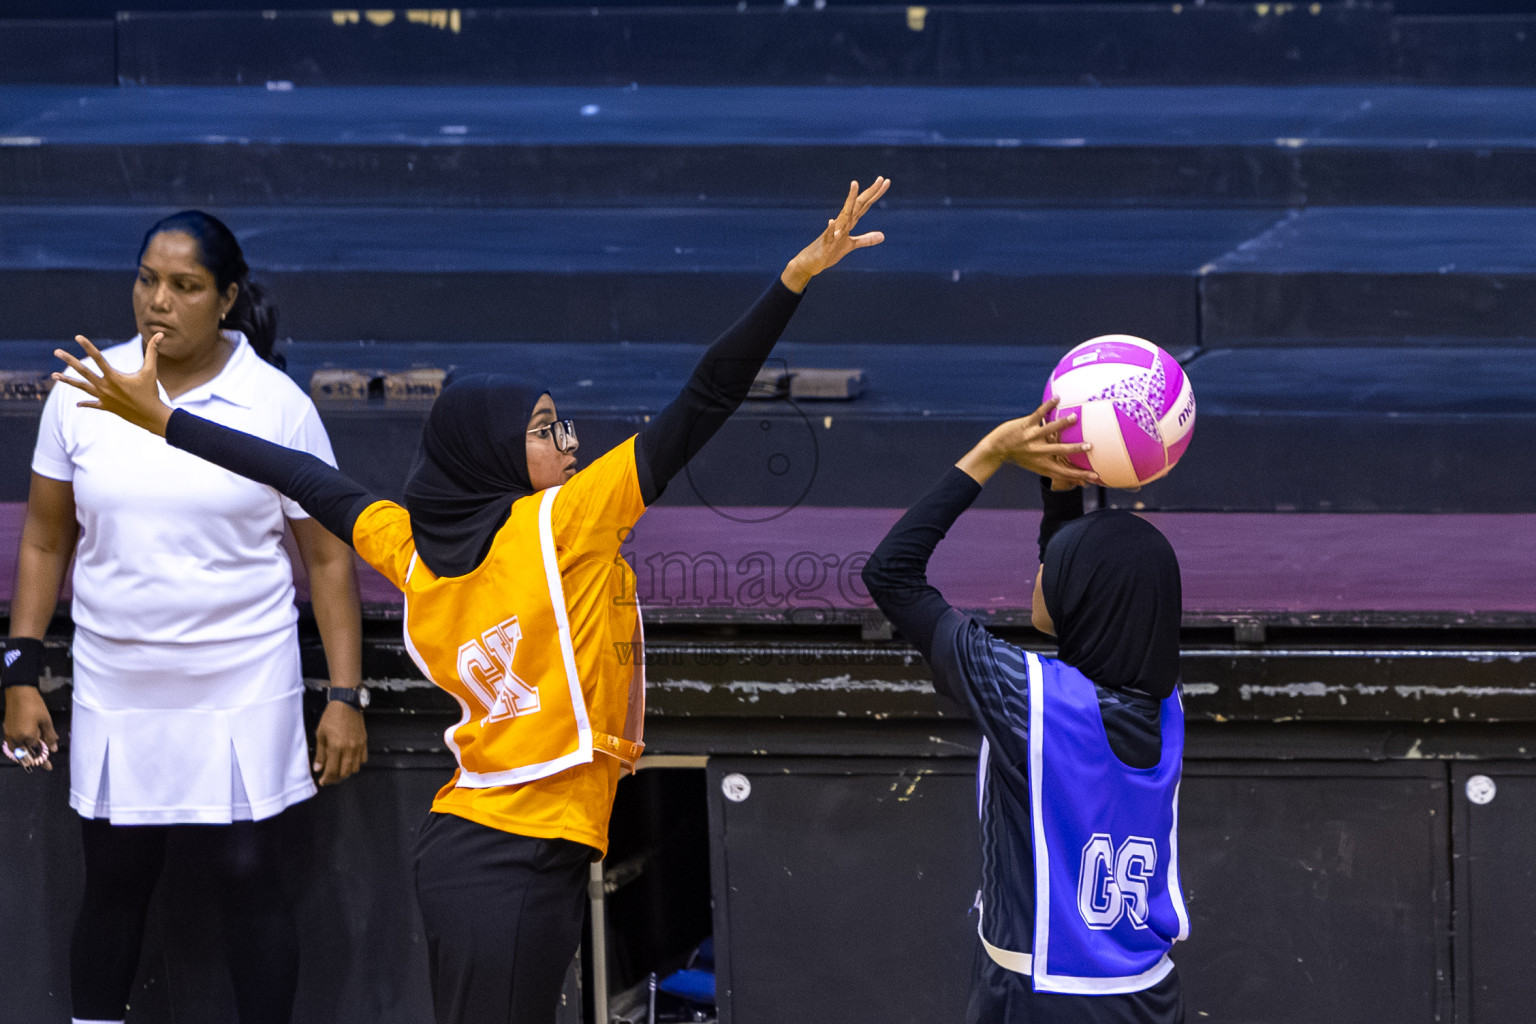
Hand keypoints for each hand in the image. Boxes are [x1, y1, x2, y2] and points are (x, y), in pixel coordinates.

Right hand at [3, 687, 58, 772]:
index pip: (36, 752)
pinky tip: (24, 749)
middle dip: (35, 760)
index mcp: (27, 736)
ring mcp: (10, 734)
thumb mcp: (46, 720)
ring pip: (17, 751)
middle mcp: (16, 738)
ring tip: (34, 759)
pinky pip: (12, 745)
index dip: (43, 760)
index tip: (49, 767)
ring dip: (26, 756)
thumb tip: (53, 749)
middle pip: (26, 754)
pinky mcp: (7, 730)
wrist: (18, 692)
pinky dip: (18, 750)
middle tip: (45, 765)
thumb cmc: (35, 705)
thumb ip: (49, 736)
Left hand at [52, 334, 173, 436]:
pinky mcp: (106, 407)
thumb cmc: (152, 392)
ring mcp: (103, 398)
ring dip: (68, 381)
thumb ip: (153, 351)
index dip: (88, 346)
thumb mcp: (151, 371)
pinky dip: (85, 403)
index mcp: (114, 377)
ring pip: (82, 387)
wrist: (151, 416)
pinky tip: (77, 404)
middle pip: (83, 371)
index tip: (78, 337)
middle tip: (56, 351)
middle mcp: (105, 387)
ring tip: (54, 376)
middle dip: (69, 360)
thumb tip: (161, 334)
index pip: (98, 358)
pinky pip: (92, 404)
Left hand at [312, 700, 366, 785]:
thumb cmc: (332, 717)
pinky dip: (356, 763)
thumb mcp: (320, 734)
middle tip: (329, 778)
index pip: (332, 771)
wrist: (346, 704)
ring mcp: (358, 746)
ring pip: (355, 768)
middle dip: (336, 778)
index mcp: (336, 747)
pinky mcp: (364, 742)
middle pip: (344, 773)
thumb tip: (318, 768)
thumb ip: (320, 754)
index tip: (322, 781)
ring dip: (346, 772)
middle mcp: (349, 748)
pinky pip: (363, 759)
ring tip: (339, 770)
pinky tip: (348, 761)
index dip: (327, 779)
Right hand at [781, 177, 889, 292]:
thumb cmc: (830, 251)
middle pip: (858, 205)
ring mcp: (834, 232)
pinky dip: (830, 227)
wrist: (811, 262)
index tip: (886, 181)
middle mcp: (842, 222)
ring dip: (849, 201)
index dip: (875, 194)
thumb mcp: (851, 245)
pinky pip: (828, 235)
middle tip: (881, 178)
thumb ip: (866, 239)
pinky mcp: (826, 243)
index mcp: (849, 222)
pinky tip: (831, 220)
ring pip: (844, 215)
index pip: (864, 205)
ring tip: (855, 184)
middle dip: (869, 192)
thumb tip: (882, 236)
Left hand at [957, 398, 1098, 486]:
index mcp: (1043, 464)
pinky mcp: (1025, 426)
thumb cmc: (1021, 457)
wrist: (996, 449)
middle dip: (1074, 449)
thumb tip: (1073, 473)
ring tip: (1075, 417)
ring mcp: (1031, 438)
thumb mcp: (1037, 465)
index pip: (1065, 472)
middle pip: (1060, 452)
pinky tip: (1057, 399)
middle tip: (1090, 446)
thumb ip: (1055, 466)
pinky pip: (1038, 414)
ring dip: (1062, 424)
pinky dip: (1048, 406)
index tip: (1096, 476)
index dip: (1080, 475)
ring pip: (1049, 431)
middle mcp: (1038, 452)